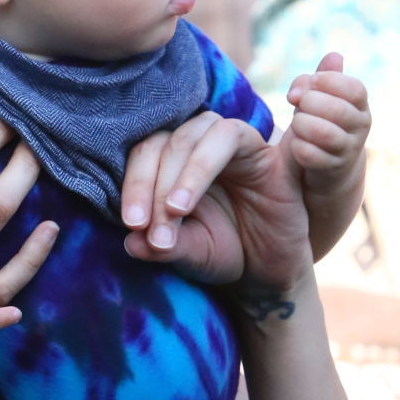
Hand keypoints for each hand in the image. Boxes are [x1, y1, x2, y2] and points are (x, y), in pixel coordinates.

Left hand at [122, 115, 313, 303]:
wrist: (270, 267)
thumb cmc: (224, 252)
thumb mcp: (190, 254)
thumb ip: (161, 247)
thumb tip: (130, 243)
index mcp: (172, 164)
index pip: (144, 156)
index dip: (133, 185)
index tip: (132, 224)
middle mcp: (198, 145)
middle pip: (164, 142)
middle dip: (150, 184)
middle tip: (144, 225)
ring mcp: (230, 143)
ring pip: (196, 133)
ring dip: (181, 173)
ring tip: (174, 211)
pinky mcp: (263, 149)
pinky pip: (233, 134)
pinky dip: (208, 159)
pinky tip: (190, 199)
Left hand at [283, 52, 369, 180]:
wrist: (326, 163)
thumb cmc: (319, 120)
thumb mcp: (316, 97)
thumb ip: (307, 84)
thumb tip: (296, 92)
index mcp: (360, 104)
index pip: (355, 89)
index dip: (331, 81)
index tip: (313, 80)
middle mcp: (359, 126)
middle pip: (337, 110)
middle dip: (310, 101)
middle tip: (300, 103)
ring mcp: (347, 149)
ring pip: (324, 133)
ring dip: (302, 124)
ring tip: (296, 122)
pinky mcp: (331, 168)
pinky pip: (310, 155)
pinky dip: (297, 146)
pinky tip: (295, 143)